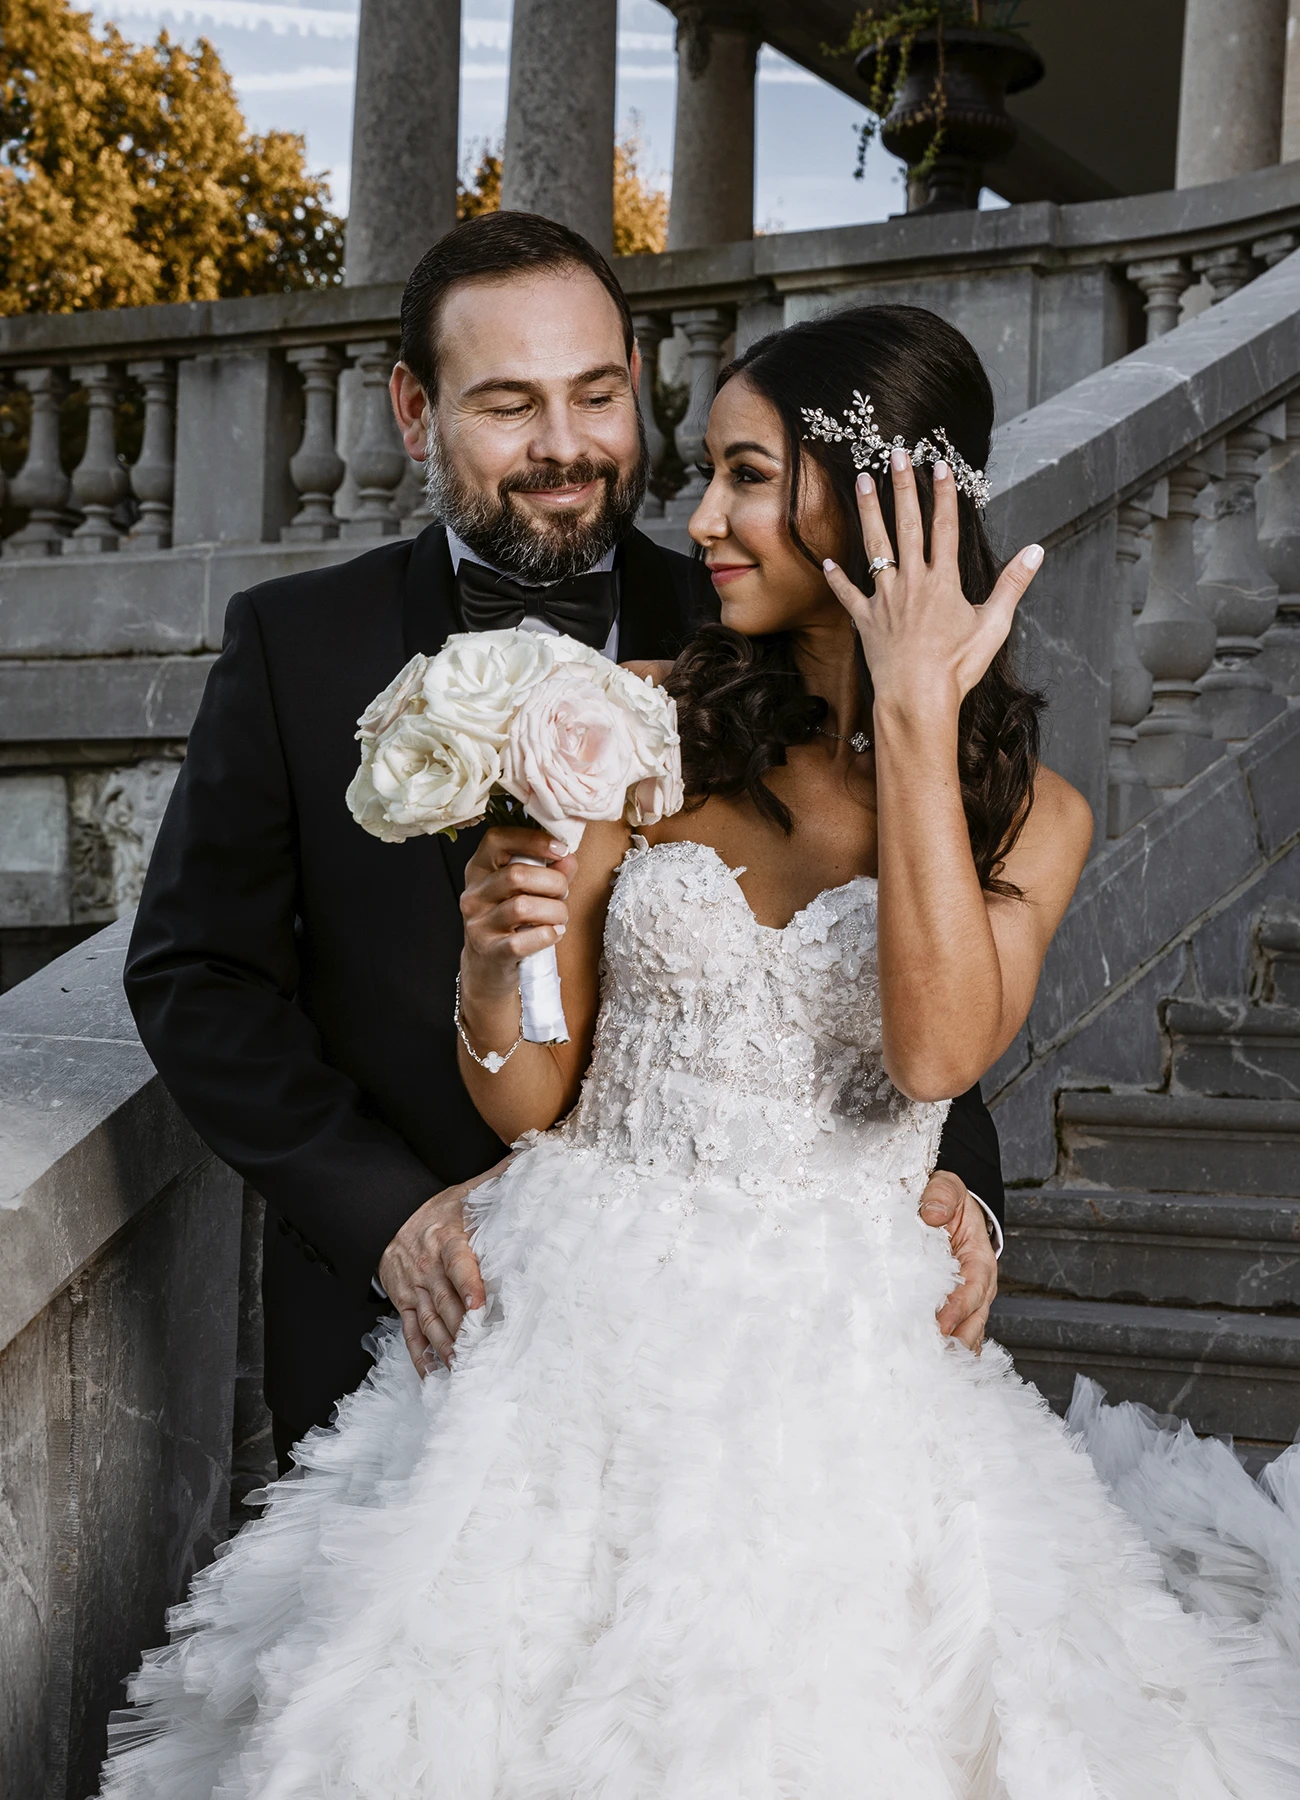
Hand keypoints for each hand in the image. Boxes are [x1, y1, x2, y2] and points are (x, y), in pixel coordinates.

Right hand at [378, 1182, 490, 1374]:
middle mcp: (428, 1268)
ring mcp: (413, 1288)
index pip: (458, 1264)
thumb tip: (532, 1156)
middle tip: (480, 1352)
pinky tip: (434, 1374)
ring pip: (429, 1321)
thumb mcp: (466, 1191)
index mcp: (446, 1240)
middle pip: (446, 1302)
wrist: (389, 1220)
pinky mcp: (403, 1303)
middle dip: (463, 1329)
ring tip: (463, 1368)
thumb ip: (498, 1178)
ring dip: (446, 1347)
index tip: (480, 1304)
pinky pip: (411, 1333)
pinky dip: (421, 1356)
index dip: (469, 1284)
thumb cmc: (439, 1210)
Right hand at [461, 826, 577, 998]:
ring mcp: (478, 924)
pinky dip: (547, 935)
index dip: (532, 840)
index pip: (497, 839)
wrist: (488, 968)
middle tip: (562, 894)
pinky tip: (554, 933)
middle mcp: (474, 894)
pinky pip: (523, 941)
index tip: (560, 849)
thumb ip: (548, 871)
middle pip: (516, 875)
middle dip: (553, 883)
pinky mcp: (490, 952)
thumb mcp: (524, 890)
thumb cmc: (510, 922)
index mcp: (479, 870)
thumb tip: (568, 857)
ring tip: (559, 916)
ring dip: (554, 911)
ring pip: (523, 907)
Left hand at [821, 447, 1042, 712]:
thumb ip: (1012, 585)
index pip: (944, 527)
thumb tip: (1036, 551)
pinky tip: (825, 560)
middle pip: (908, 525)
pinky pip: (848, 595)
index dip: (942, 494)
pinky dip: (836, 579)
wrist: (918, 699)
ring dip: (869, 511)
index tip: (938, 464)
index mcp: (944, 581)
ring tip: (863, 481)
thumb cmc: (958, 668)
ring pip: (875, 547)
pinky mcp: (866, 620)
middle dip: (903, 486)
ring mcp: (886, 599)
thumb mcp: (994, 626)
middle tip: (896, 453)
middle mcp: (912, 582)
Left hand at [919, 1170, 997, 1353]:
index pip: (971, 1290)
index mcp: (979, 1260)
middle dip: (952, 1342)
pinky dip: (945, 1352)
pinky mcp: (954, 1310)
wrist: (950, 1207)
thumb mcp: (948, 1187)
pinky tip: (925, 1367)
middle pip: (972, 1323)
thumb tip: (931, 1214)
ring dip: (948, 1353)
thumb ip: (941, 1196)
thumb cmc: (948, 1200)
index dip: (956, 1310)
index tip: (938, 1327)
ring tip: (924, 1370)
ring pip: (966, 1336)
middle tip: (927, 1359)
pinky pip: (955, 1336)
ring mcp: (968, 1302)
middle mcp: (979, 1287)